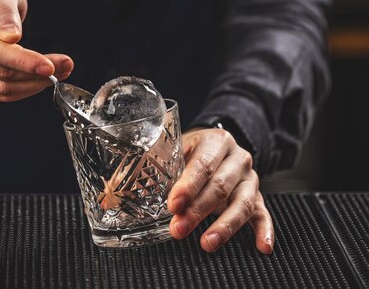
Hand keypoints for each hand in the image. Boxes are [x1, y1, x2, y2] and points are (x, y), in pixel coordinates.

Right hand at [0, 0, 73, 100]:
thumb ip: (4, 11)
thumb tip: (12, 36)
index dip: (23, 61)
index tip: (50, 66)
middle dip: (36, 74)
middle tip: (66, 65)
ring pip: (0, 89)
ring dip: (34, 84)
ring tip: (61, 71)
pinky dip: (24, 89)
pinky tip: (40, 78)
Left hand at [167, 127, 273, 253]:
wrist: (215, 147)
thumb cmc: (191, 153)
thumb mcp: (177, 151)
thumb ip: (160, 170)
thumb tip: (123, 198)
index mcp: (217, 140)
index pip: (204, 164)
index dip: (189, 186)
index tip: (174, 204)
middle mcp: (238, 158)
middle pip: (220, 186)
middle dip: (198, 210)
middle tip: (179, 228)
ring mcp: (250, 178)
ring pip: (242, 203)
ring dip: (224, 226)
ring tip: (207, 243)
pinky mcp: (257, 197)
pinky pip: (263, 214)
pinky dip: (265, 231)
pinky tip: (262, 247)